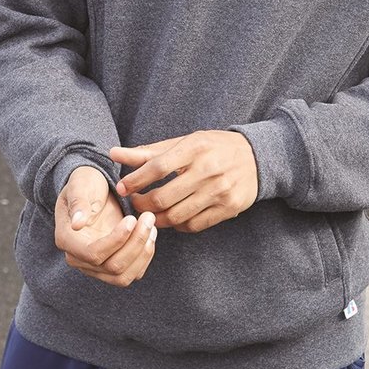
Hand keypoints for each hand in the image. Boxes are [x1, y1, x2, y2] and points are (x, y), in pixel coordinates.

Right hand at [54, 165, 157, 285]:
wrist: (95, 189)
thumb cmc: (86, 183)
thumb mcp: (80, 184)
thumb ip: (79, 202)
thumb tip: (76, 224)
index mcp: (67, 240)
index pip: (93, 254)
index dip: (116, 240)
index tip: (132, 219)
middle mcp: (79, 259)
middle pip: (112, 267)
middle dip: (135, 243)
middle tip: (149, 217)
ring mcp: (96, 266)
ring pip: (123, 276)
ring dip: (142, 252)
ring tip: (152, 225)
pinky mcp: (112, 266)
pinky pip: (132, 273)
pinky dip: (145, 257)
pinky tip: (151, 234)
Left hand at [111, 131, 257, 233]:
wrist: (255, 157)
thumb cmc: (212, 147)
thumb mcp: (184, 142)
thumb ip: (149, 152)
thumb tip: (113, 153)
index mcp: (195, 147)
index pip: (158, 167)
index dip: (136, 180)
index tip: (123, 187)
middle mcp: (209, 169)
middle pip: (164, 197)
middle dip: (142, 205)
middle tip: (135, 203)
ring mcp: (220, 191)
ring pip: (177, 216)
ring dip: (157, 219)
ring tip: (151, 213)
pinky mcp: (229, 208)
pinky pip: (194, 225)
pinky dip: (178, 225)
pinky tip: (173, 217)